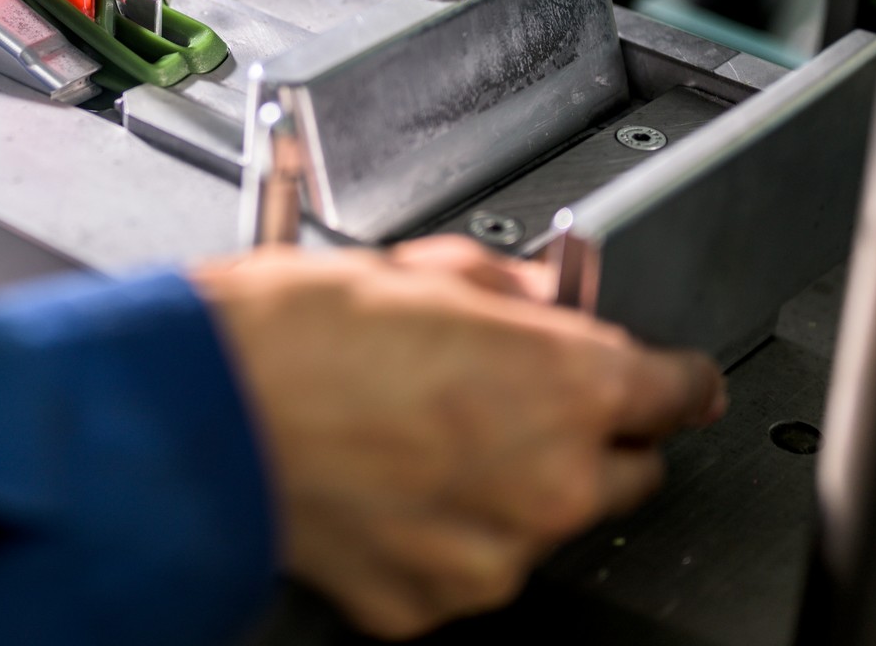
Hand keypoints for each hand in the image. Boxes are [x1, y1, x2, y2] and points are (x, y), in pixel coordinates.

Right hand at [190, 236, 724, 639]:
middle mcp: (547, 483)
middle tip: (511, 398)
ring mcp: (490, 557)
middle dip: (585, 434)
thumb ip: (510, 292)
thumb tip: (540, 300)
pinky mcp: (430, 602)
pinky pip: (467, 565)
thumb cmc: (289, 336)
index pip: (678, 390)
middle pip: (626, 470)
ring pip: (540, 523)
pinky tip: (388, 482)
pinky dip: (442, 532)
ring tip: (418, 436)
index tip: (665, 378)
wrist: (197, 412)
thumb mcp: (421, 271)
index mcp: (566, 385)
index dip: (670, 377)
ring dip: (506, 486)